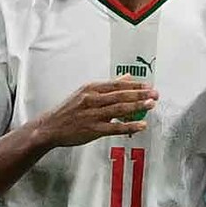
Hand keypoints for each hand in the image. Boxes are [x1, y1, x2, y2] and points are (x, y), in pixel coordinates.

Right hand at [36, 77, 156, 147]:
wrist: (51, 127)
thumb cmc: (69, 110)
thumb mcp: (85, 93)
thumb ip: (107, 86)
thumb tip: (127, 77)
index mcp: (91, 88)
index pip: (117, 84)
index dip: (134, 85)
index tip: (148, 85)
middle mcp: (92, 99)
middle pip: (120, 95)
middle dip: (140, 94)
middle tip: (155, 94)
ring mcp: (92, 115)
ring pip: (119, 109)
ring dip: (137, 106)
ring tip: (151, 105)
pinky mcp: (93, 129)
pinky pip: (115, 127)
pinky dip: (129, 126)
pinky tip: (141, 125)